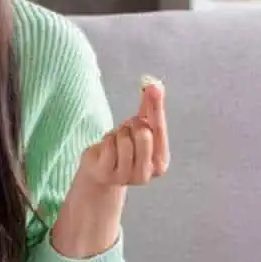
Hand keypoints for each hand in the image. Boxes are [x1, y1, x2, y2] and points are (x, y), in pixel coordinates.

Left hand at [75, 77, 168, 191]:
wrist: (100, 172)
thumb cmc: (125, 147)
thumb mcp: (140, 128)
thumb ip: (150, 107)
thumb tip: (156, 85)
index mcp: (160, 163)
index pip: (160, 130)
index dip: (156, 107)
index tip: (153, 87)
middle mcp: (146, 173)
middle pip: (144, 134)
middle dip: (133, 123)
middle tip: (129, 126)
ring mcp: (125, 176)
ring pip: (124, 139)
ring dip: (118, 132)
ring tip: (117, 140)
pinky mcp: (106, 174)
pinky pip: (108, 144)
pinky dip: (107, 139)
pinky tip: (106, 147)